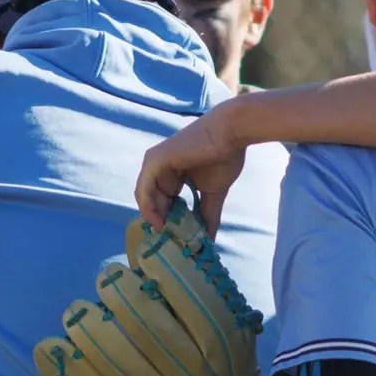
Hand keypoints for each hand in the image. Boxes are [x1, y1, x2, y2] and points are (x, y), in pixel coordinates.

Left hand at [136, 105, 247, 235]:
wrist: (231, 133)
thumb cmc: (224, 157)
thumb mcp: (213, 193)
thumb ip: (207, 215)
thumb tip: (209, 241)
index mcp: (172, 174)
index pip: (163, 202)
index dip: (169, 221)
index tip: (178, 239)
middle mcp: (160, 168)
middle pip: (153, 202)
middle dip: (162, 223)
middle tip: (171, 243)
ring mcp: (155, 163)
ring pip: (146, 197)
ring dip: (155, 218)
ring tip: (167, 234)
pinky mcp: (155, 161)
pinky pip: (144, 188)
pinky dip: (149, 207)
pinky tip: (159, 221)